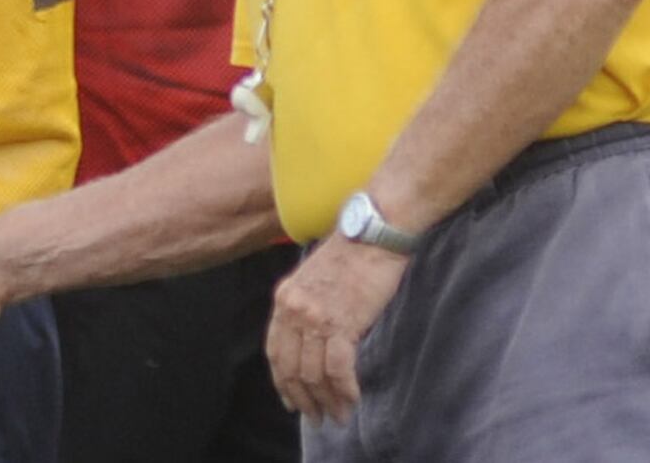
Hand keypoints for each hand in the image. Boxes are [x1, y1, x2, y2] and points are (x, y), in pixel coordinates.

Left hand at [266, 235, 404, 424]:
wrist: (373, 231)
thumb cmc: (351, 252)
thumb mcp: (313, 278)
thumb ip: (306, 308)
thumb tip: (312, 343)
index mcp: (284, 298)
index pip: (275, 351)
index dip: (282, 381)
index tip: (291, 400)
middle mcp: (294, 309)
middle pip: (292, 368)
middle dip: (303, 398)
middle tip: (317, 418)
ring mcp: (316, 317)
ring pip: (314, 373)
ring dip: (327, 400)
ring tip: (338, 415)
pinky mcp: (342, 323)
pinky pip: (338, 369)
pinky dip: (345, 390)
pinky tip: (352, 399)